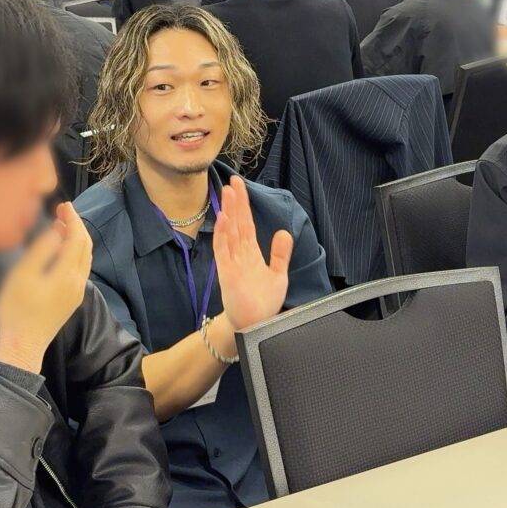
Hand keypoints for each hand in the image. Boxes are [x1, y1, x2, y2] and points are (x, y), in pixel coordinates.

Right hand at [0, 202, 92, 372]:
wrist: (23, 346)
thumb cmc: (17, 310)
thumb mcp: (23, 275)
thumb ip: (41, 250)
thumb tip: (56, 231)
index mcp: (67, 273)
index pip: (77, 237)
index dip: (72, 218)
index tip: (63, 204)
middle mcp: (78, 281)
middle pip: (86, 246)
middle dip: (76, 225)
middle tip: (63, 210)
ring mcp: (77, 292)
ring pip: (85, 258)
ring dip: (77, 238)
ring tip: (62, 226)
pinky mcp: (72, 300)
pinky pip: (81, 269)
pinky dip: (76, 252)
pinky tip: (63, 250)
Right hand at [213, 176, 292, 330]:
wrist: (254, 326)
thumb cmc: (263, 302)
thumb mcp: (278, 275)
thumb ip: (279, 254)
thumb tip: (283, 232)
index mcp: (251, 253)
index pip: (247, 223)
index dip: (245, 204)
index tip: (241, 186)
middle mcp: (240, 254)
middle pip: (237, 223)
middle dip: (236, 202)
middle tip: (232, 181)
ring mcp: (232, 262)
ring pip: (230, 232)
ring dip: (229, 213)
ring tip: (228, 193)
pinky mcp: (227, 274)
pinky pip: (224, 250)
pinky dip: (223, 235)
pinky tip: (224, 219)